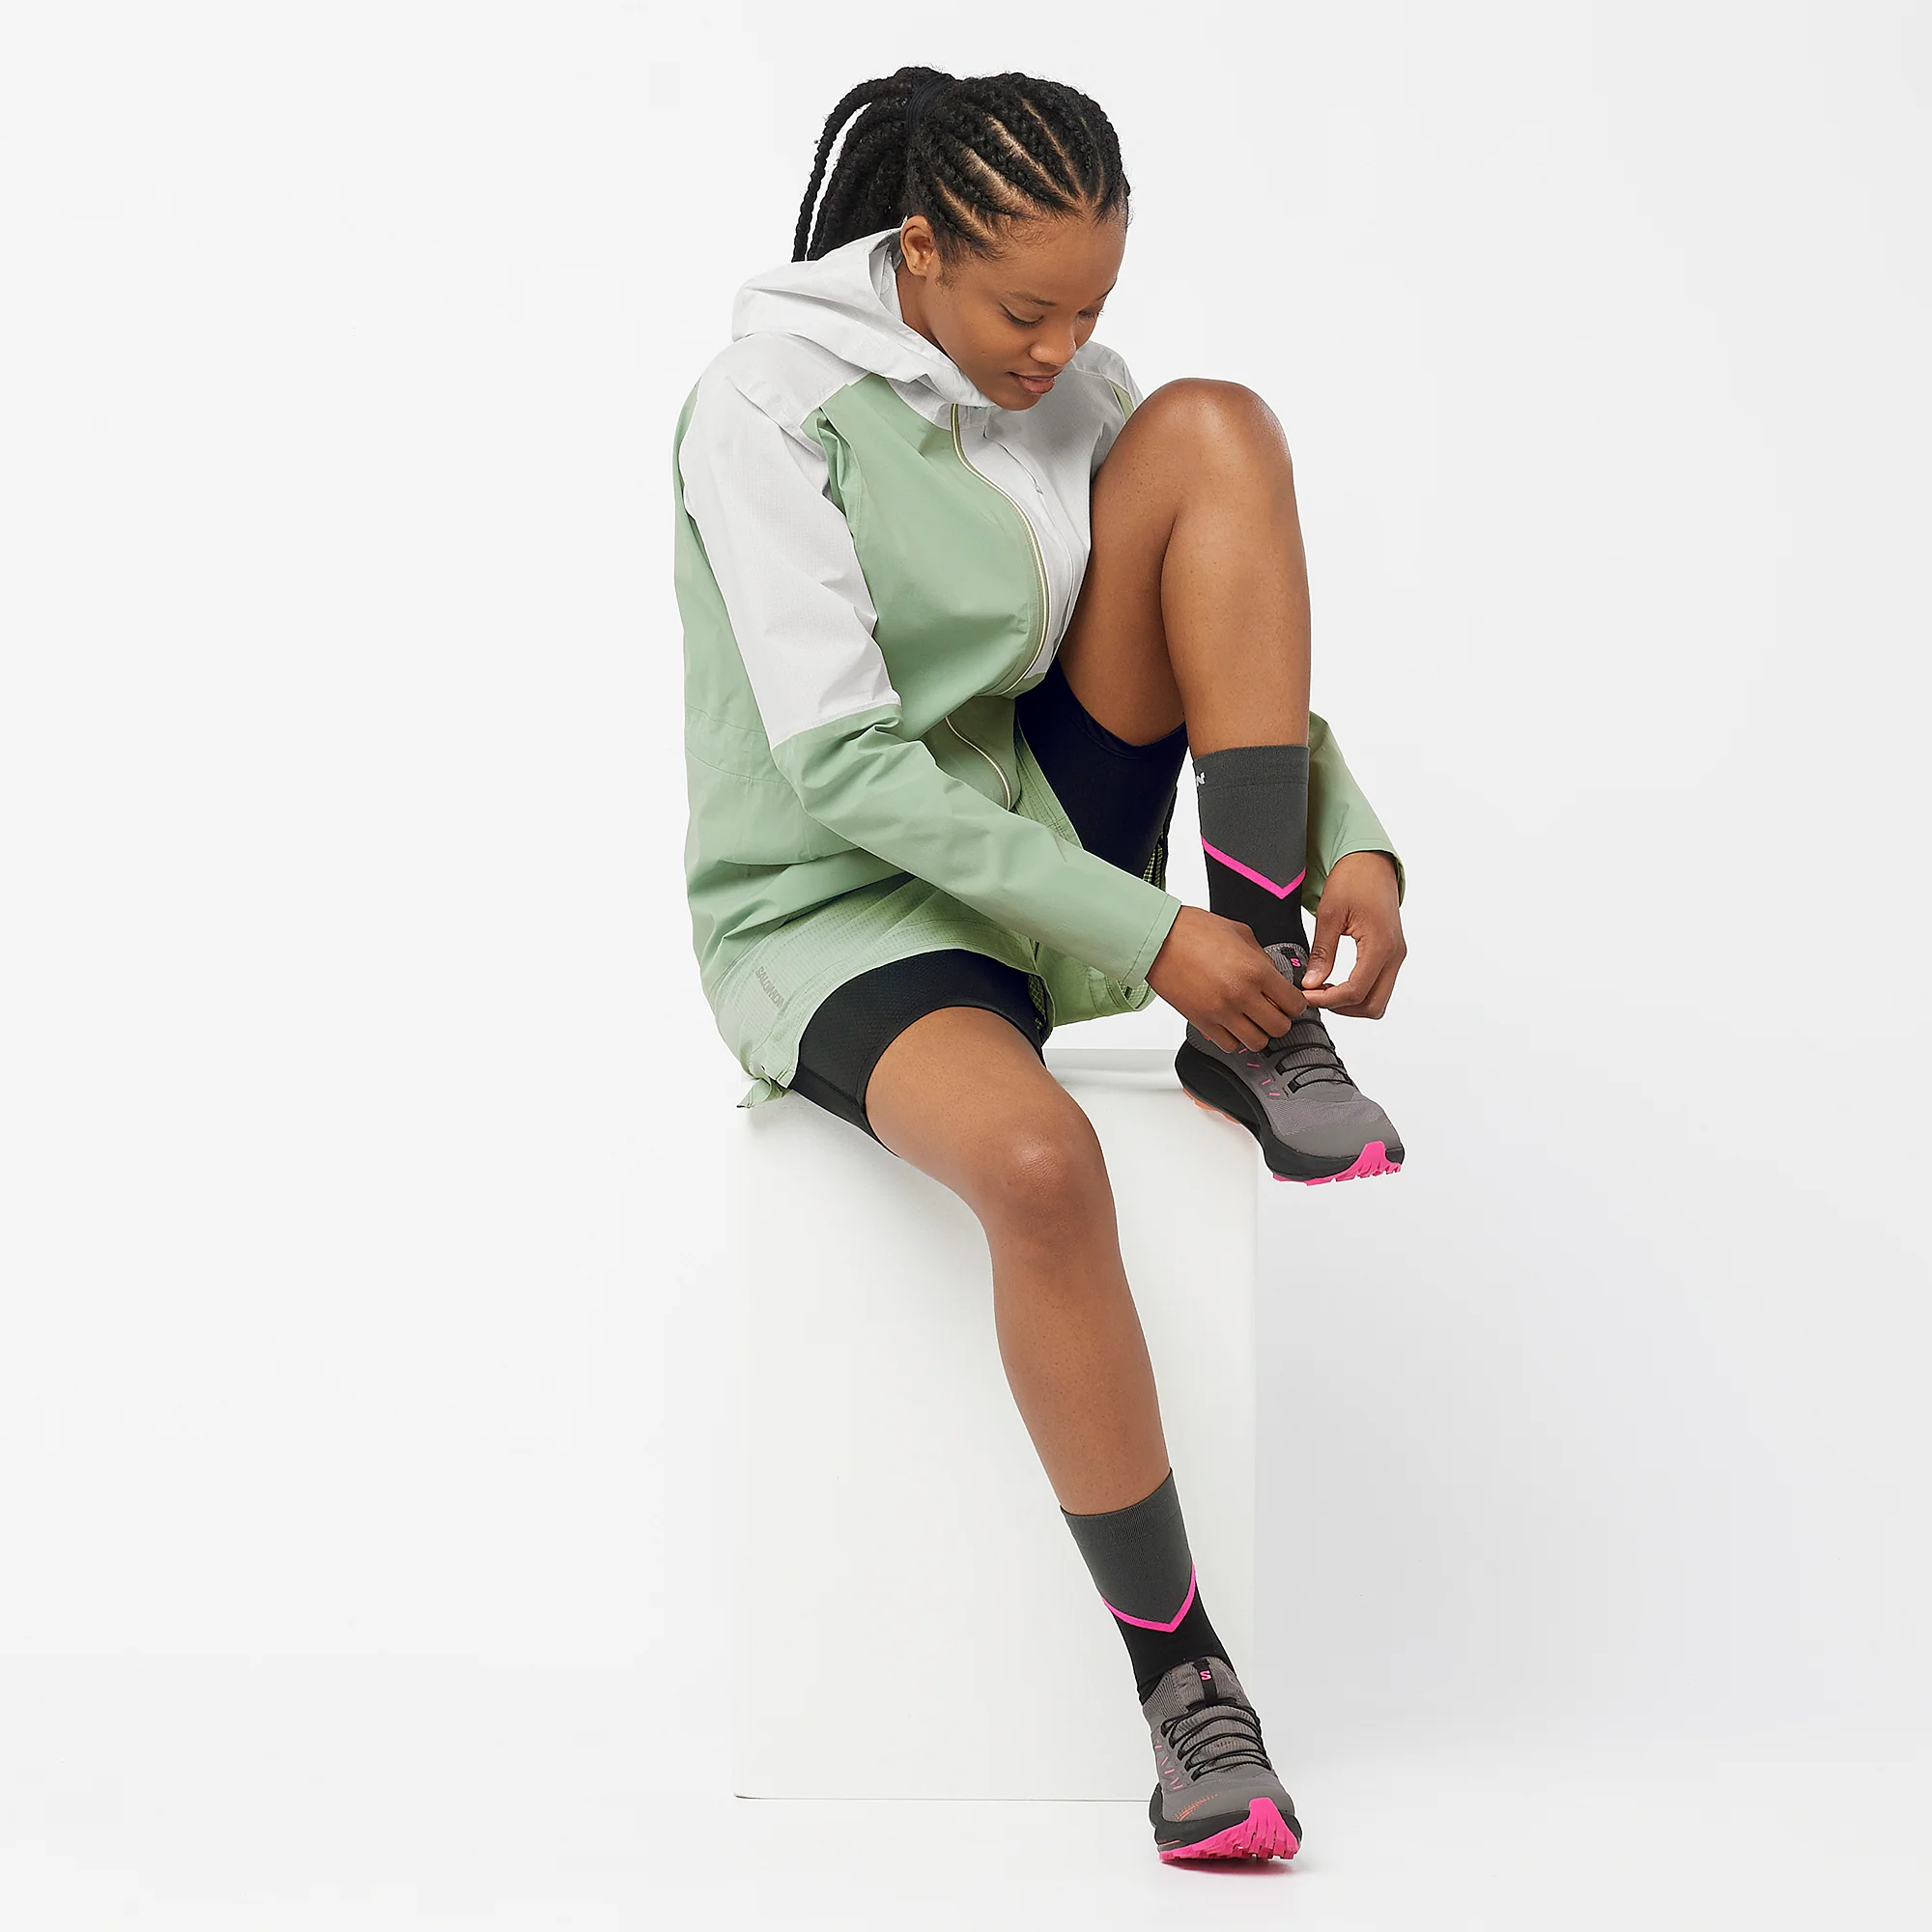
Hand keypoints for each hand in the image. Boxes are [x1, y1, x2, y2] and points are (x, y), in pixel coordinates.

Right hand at [1146, 905, 1303, 1050]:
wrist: (1157, 938)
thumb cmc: (1193, 930)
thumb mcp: (1240, 933)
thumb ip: (1261, 958)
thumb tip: (1273, 977)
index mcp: (1255, 971)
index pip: (1293, 1004)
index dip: (1296, 1004)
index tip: (1290, 1002)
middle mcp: (1241, 995)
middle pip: (1279, 1028)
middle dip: (1280, 1019)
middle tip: (1272, 1011)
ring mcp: (1220, 1012)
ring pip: (1256, 1042)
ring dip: (1258, 1032)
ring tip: (1251, 1020)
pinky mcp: (1201, 1022)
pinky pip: (1229, 1045)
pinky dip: (1234, 1038)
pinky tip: (1231, 1023)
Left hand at [1301, 850, 1405, 1017]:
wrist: (1371, 862)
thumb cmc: (1352, 880)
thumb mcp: (1329, 915)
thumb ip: (1322, 953)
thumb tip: (1310, 984)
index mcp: (1381, 945)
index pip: (1356, 991)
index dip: (1328, 1000)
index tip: (1305, 995)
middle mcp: (1394, 955)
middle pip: (1373, 1006)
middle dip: (1342, 1008)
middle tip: (1314, 996)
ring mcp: (1396, 956)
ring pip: (1378, 1000)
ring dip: (1350, 1003)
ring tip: (1322, 988)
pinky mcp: (1392, 954)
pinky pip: (1379, 985)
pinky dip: (1358, 992)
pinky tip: (1334, 981)